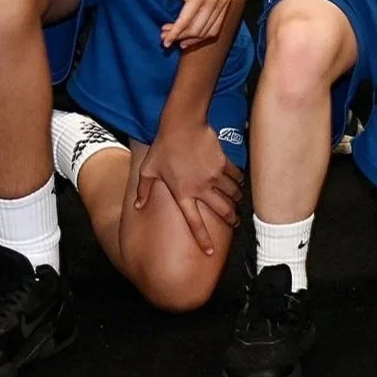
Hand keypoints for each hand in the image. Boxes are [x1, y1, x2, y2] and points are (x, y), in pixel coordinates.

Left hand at [137, 121, 243, 255]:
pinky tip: (240, 184)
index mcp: (183, 194)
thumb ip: (143, 190)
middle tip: (235, 224)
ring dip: (236, 202)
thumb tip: (137, 207)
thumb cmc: (163, 147)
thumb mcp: (148, 169)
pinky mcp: (223, 163)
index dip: (203, 239)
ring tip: (238, 205)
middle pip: (222, 211)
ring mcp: (214, 176)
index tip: (210, 252)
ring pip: (232, 195)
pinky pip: (236, 177)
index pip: (194, 223)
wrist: (182, 124)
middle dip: (231, 220)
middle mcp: (201, 188)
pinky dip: (239, 182)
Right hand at [161, 0, 230, 50]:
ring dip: (178, 35)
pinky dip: (176, 31)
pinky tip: (167, 35)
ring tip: (164, 35)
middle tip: (169, 38)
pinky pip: (186, 21)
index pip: (215, 29)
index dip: (197, 39)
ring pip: (195, 28)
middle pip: (204, 31)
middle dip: (185, 39)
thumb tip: (192, 19)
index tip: (184, 42)